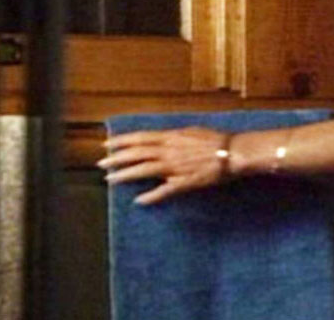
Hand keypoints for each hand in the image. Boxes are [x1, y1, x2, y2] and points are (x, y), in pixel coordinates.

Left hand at [98, 127, 230, 205]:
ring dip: (125, 175)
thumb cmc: (216, 139)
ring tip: (110, 179)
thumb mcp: (192, 131)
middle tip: (101, 164)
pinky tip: (139, 201)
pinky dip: (150, 197)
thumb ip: (174, 137)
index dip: (122, 141)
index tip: (107, 144)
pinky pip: (163, 191)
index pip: (141, 137)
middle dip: (117, 158)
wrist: (232, 152)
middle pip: (137, 154)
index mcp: (172, 137)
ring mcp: (175, 167)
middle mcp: (169, 151)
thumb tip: (162, 139)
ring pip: (144, 171)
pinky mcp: (184, 182)